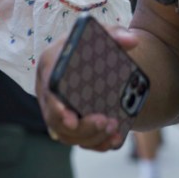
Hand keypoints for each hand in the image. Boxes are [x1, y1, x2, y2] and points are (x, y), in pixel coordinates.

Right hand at [35, 26, 140, 150]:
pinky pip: (79, 141)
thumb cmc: (89, 44)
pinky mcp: (71, 122)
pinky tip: (115, 139)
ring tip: (114, 127)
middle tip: (107, 122)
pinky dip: (97, 144)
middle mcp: (48, 92)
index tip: (72, 119)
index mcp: (50, 68)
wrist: (88, 56)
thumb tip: (131, 41)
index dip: (56, 109)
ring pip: (67, 136)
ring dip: (92, 137)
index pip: (47, 93)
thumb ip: (114, 33)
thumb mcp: (100, 34)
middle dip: (82, 128)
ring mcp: (58, 110)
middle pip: (56, 122)